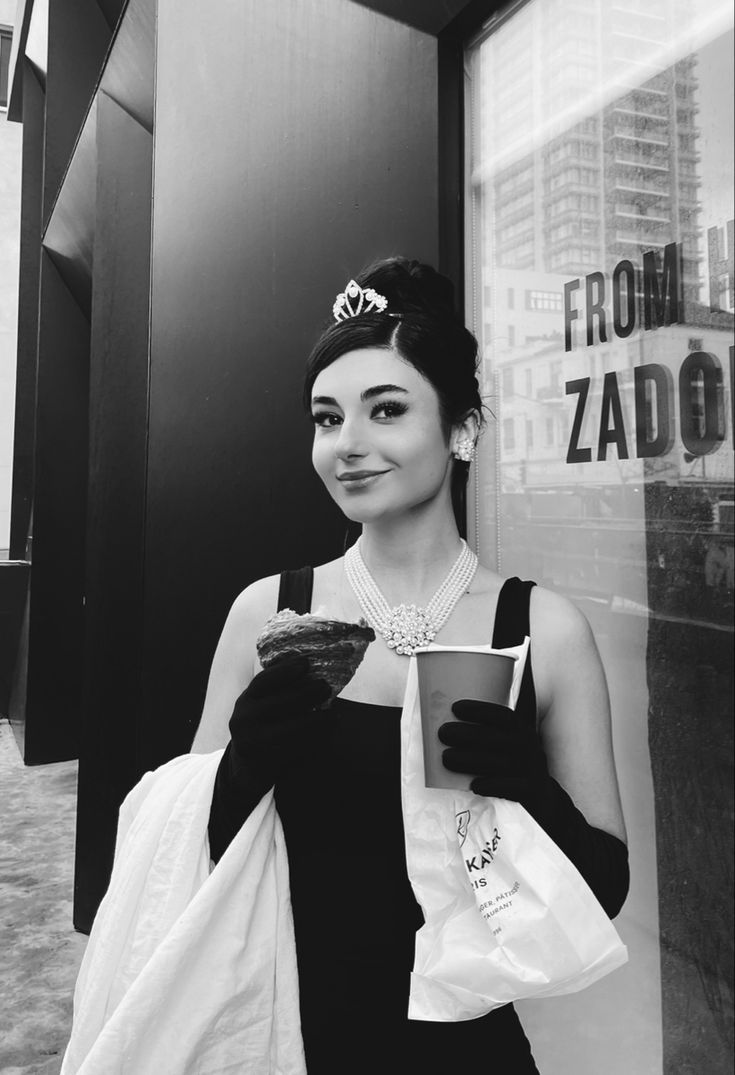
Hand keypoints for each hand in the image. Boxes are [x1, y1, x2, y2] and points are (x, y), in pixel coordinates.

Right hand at [229, 653, 332, 791]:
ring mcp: (253, 743)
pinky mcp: (265, 762)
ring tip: (334, 716)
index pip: (263, 681)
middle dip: (308, 693)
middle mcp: (243, 720)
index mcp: (245, 701)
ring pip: (292, 728)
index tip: (306, 662)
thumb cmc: (266, 727)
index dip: (284, 670)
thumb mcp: (263, 706)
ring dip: (318, 720)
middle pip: (281, 702)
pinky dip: (315, 740)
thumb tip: (310, 666)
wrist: (250, 768)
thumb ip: (280, 690)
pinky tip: (328, 733)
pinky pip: (296, 749)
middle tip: (327, 687)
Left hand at [437, 700, 549, 817]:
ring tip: (446, 757)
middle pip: (495, 737)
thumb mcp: (507, 748)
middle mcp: (529, 747)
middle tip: (443, 733)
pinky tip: (474, 786)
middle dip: (467, 734)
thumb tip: (446, 727)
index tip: (455, 708)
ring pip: (499, 762)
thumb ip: (487, 737)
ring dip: (470, 759)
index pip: (503, 716)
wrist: (542, 799)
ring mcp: (532, 769)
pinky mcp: (532, 791)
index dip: (480, 710)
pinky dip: (492, 785)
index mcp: (521, 732)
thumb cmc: (512, 768)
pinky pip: (511, 787)